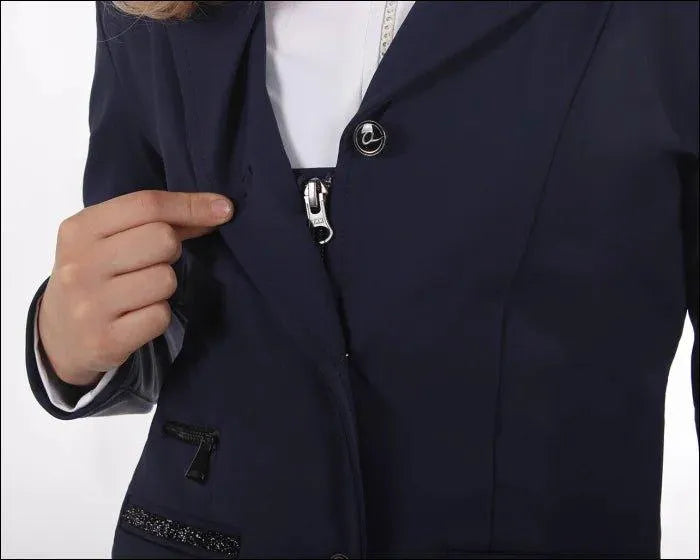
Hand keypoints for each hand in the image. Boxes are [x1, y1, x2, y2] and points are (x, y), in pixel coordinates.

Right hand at [38, 190, 233, 385]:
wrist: (60, 337)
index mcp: (79, 229)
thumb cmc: (96, 276)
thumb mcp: (109, 239)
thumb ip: (157, 220)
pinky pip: (161, 316)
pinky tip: (138, 317)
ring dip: (165, 287)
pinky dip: (159, 315)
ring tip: (140, 293)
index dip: (191, 205)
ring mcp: (90, 304)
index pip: (147, 204)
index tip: (224, 210)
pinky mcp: (105, 340)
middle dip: (171, 250)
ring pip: (165, 280)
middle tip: (153, 263)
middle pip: (162, 239)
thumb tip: (219, 209)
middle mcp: (80, 264)